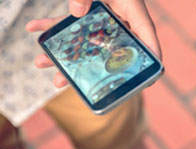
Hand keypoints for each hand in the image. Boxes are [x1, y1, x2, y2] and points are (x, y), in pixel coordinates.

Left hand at [26, 0, 160, 87]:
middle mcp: (121, 16)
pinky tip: (34, 29)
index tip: (148, 78)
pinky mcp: (88, 10)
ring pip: (88, 40)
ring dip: (64, 52)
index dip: (150, 58)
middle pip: (111, 48)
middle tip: (70, 83)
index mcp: (132, 8)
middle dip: (89, 67)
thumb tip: (76, 13)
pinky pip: (73, 24)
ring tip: (42, 62)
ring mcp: (104, 15)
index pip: (147, 37)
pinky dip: (54, 27)